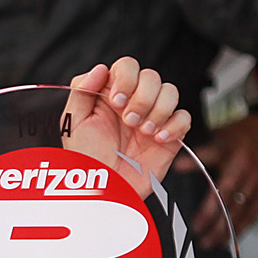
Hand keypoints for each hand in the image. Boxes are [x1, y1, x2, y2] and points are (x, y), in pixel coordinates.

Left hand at [63, 57, 190, 195]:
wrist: (105, 191)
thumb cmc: (86, 160)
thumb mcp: (73, 123)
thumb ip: (81, 89)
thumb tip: (100, 68)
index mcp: (112, 94)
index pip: (127, 66)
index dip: (126, 79)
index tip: (116, 102)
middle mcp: (134, 102)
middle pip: (152, 76)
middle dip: (141, 98)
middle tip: (128, 122)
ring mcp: (153, 117)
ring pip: (171, 92)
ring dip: (157, 111)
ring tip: (142, 132)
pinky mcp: (170, 135)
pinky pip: (184, 117)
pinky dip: (173, 126)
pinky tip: (157, 139)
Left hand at [181, 112, 257, 249]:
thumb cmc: (235, 138)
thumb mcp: (216, 141)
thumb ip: (198, 156)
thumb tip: (176, 167)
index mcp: (236, 158)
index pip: (221, 189)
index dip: (209, 209)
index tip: (196, 224)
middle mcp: (251, 171)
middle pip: (232, 204)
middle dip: (217, 224)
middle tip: (202, 239)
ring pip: (244, 211)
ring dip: (228, 230)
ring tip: (213, 243)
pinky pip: (255, 212)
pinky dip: (242, 227)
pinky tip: (230, 238)